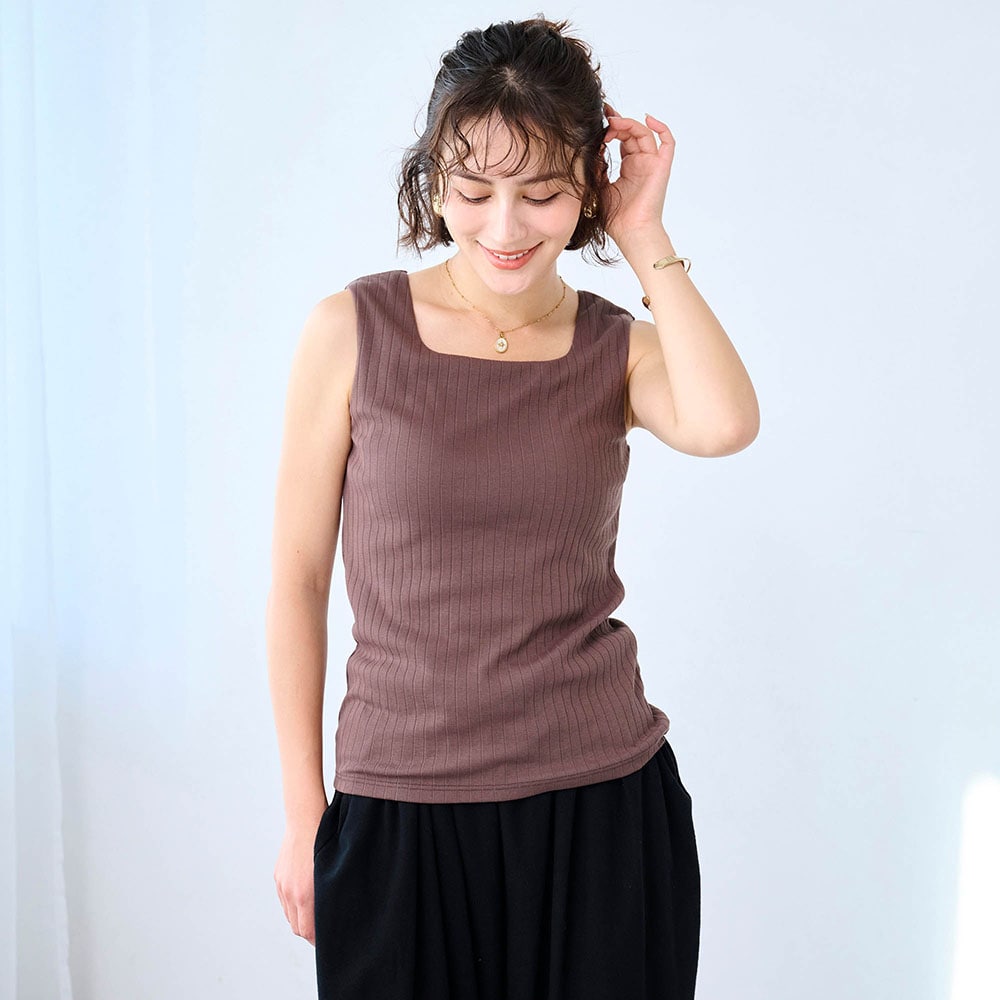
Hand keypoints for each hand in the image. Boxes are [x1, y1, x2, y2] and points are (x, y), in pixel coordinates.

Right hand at [274, 816, 323, 946]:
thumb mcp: (331, 873)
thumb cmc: (326, 843)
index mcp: (305, 895)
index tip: (327, 940)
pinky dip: (293, 905)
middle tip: (323, 930)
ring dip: (300, 918)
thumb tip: (332, 915)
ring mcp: (282, 885)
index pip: (307, 932)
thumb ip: (328, 897)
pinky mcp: (278, 877)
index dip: (317, 940)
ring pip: (289, 915)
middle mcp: (291, 893)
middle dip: (309, 932)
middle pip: (297, 927)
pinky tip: (305, 898)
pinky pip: (284, 900)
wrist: (306, 820)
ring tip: (315, 914)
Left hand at [600, 103, 675, 246]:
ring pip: (644, 134)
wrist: (630, 232)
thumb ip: (596, 167)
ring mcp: (652, 164)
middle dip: (617, 123)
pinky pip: (667, 142)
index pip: (621, 140)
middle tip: (604, 118)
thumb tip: (591, 147)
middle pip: (632, 134)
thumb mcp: (598, 187)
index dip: (610, 129)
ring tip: (613, 123)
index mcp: (628, 168)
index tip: (598, 119)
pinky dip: (661, 128)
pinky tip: (647, 119)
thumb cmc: (616, 218)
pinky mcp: (661, 167)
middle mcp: (641, 164)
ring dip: (629, 125)